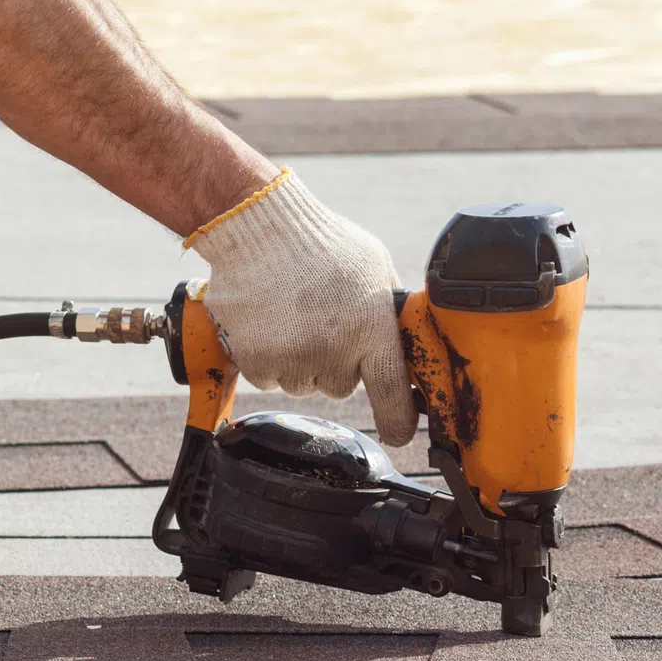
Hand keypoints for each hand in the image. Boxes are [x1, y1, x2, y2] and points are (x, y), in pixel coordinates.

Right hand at [187, 170, 418, 445]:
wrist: (258, 226)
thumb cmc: (322, 242)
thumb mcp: (375, 267)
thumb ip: (390, 309)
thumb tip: (406, 340)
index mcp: (371, 329)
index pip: (392, 393)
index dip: (398, 421)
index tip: (399, 434)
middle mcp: (333, 351)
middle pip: (341, 387)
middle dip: (335, 363)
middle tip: (323, 322)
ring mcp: (292, 359)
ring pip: (303, 384)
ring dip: (299, 361)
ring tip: (292, 315)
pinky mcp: (255, 361)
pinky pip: (269, 379)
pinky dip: (267, 358)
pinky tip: (268, 321)